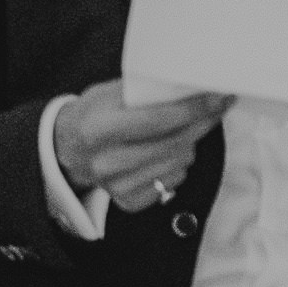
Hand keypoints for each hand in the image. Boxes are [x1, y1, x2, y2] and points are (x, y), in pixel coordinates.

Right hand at [53, 80, 230, 213]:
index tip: (219, 97)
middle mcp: (105, 162)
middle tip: (218, 107)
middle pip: (173, 143)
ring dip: (192, 142)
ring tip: (188, 127)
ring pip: (178, 162)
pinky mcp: (128, 201)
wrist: (68, 148)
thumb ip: (144, 92)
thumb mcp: (109, 94)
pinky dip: (179, 163)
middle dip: (203, 122)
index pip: (157, 120)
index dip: (193, 109)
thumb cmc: (95, 114)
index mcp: (96, 129)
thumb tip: (192, 86)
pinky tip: (169, 151)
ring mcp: (115, 185)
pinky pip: (174, 181)